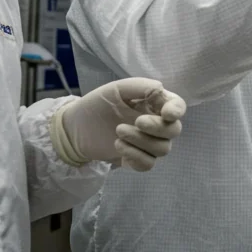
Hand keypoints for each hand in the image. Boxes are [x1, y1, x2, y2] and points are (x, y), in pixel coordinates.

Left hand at [50, 78, 185, 170]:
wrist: (74, 127)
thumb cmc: (97, 104)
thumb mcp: (117, 89)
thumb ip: (141, 87)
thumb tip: (162, 89)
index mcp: (154, 104)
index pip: (177, 107)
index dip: (177, 110)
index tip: (167, 114)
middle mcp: (156, 125)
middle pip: (174, 131)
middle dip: (157, 128)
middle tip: (136, 122)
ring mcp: (147, 144)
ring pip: (163, 149)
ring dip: (142, 141)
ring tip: (118, 132)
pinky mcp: (136, 160)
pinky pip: (148, 164)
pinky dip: (136, 157)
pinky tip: (119, 147)